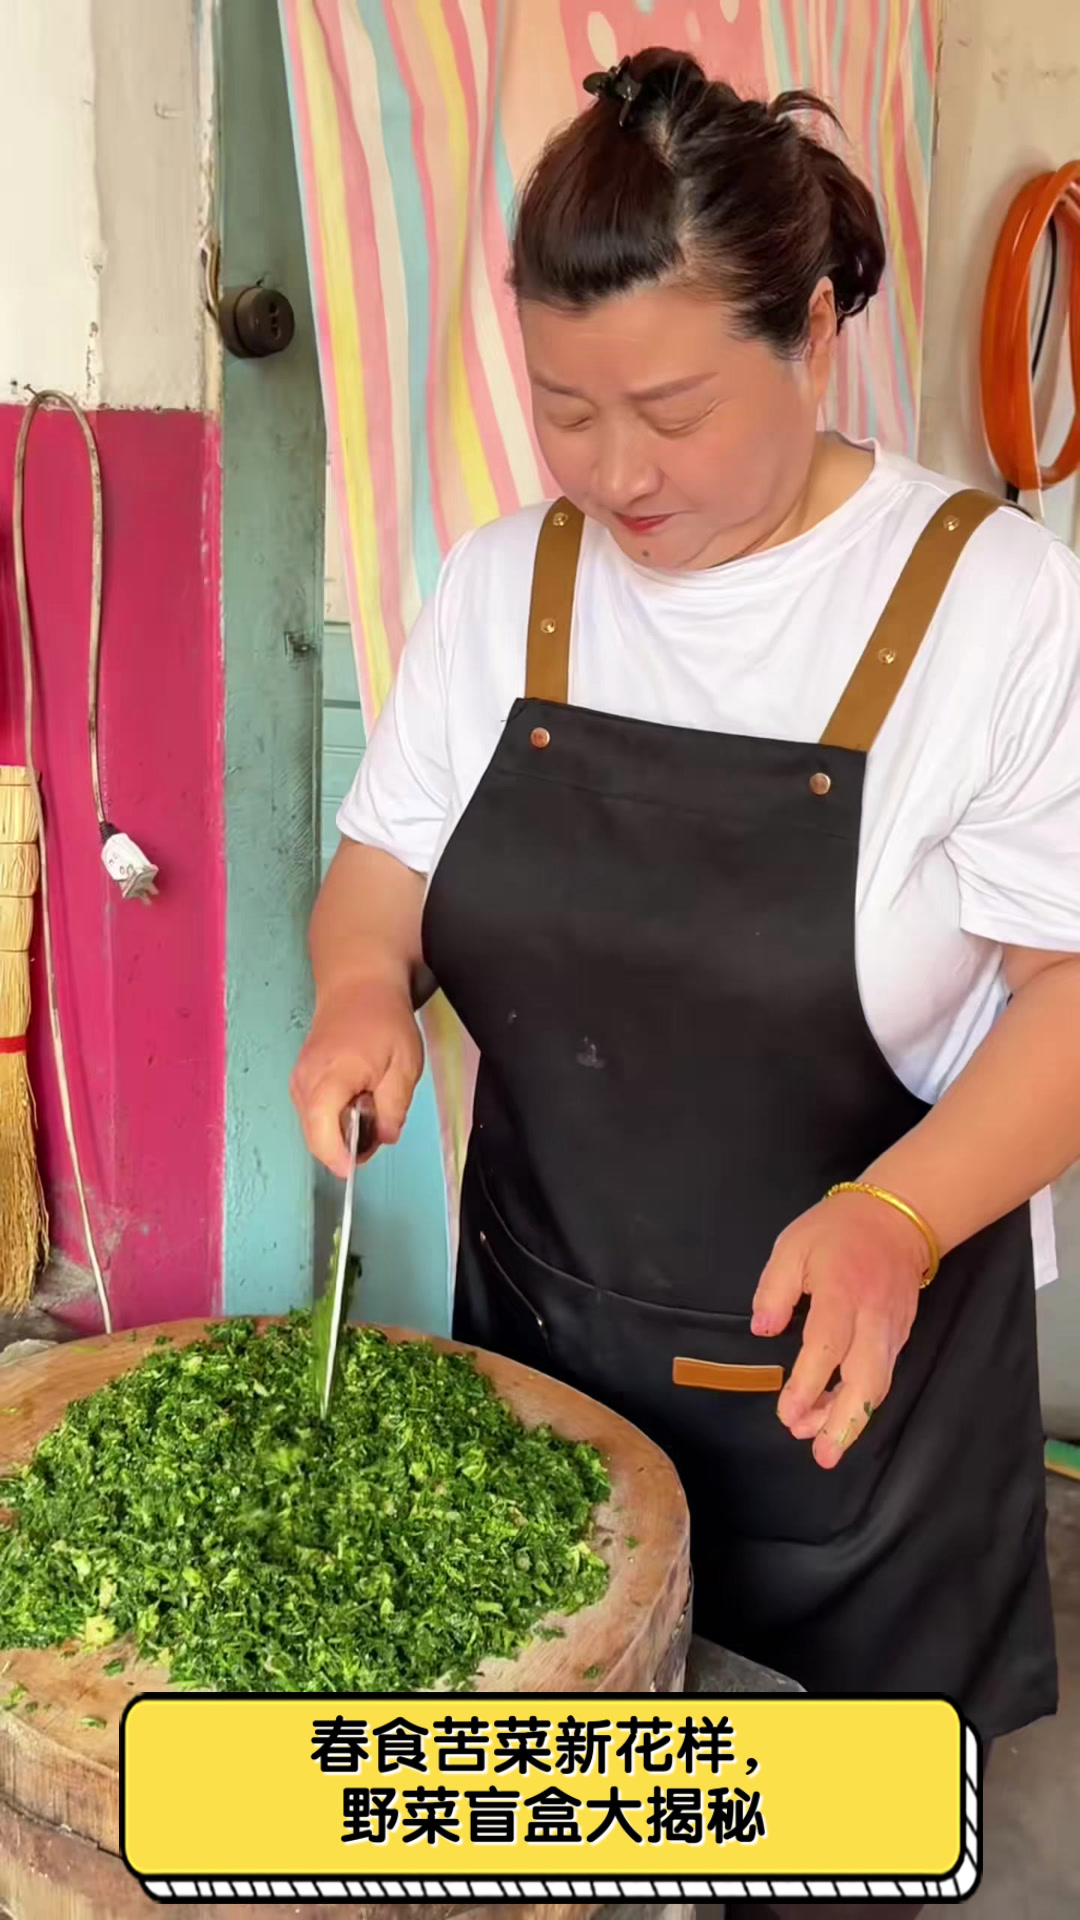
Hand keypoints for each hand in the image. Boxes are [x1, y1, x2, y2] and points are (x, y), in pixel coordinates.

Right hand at [291, 978, 423, 1177]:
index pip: (320, 1132)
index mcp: (331, 1078)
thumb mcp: (405, 1065)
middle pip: (315, 1134)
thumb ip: (394, 1106)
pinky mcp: (300, 1078)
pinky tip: (357, 1098)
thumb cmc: (384, 1021)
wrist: (358, 984)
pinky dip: (333, 1116)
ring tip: (372, 1108)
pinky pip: (313, 1111)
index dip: (337, 1157)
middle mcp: (305, 1081)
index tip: (358, 1164)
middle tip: (379, 1128)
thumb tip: (384, 1137)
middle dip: (344, 1145)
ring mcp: (298, 1079)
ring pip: (313, 1125)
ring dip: (340, 1130)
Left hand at [751, 1190, 928, 1469]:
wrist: (897, 1218)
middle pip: (866, 1379)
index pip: (827, 1346)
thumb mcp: (792, 1246)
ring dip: (852, 1418)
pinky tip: (838, 1415)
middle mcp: (873, 1318)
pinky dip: (863, 1401)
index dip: (808, 1385)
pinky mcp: (901, 1335)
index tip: (787, 1413)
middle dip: (845, 1422)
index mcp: (843, 1293)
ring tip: (824, 1445)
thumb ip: (774, 1290)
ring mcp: (892, 1329)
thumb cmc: (837, 1231)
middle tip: (822, 1455)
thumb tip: (763, 1329)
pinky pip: (883, 1375)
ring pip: (878, 1384)